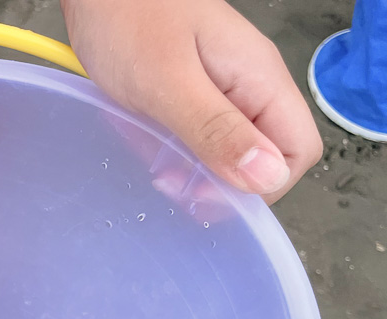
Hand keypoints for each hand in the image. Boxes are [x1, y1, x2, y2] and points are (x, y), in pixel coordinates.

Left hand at [61, 0, 321, 202]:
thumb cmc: (127, 16)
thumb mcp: (170, 83)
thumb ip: (218, 130)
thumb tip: (268, 178)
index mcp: (259, 80)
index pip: (298, 153)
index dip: (261, 186)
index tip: (210, 193)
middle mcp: (247, 88)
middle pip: (259, 160)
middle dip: (217, 181)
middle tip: (169, 179)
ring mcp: (217, 91)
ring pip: (222, 153)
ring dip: (186, 166)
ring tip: (148, 151)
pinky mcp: (187, 94)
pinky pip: (190, 137)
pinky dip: (165, 147)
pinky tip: (140, 137)